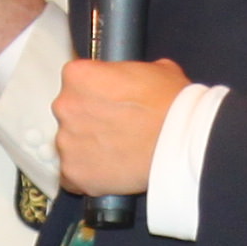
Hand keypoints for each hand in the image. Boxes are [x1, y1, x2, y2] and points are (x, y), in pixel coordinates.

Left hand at [55, 56, 189, 197]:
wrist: (182, 143)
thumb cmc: (171, 105)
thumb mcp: (155, 69)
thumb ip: (129, 73)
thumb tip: (131, 79)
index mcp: (78, 75)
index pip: (76, 80)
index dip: (95, 91)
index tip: (109, 100)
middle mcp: (65, 107)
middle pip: (70, 112)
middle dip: (89, 120)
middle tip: (116, 127)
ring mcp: (66, 143)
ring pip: (70, 145)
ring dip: (88, 148)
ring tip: (117, 152)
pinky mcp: (73, 174)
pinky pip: (72, 175)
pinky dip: (87, 175)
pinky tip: (109, 171)